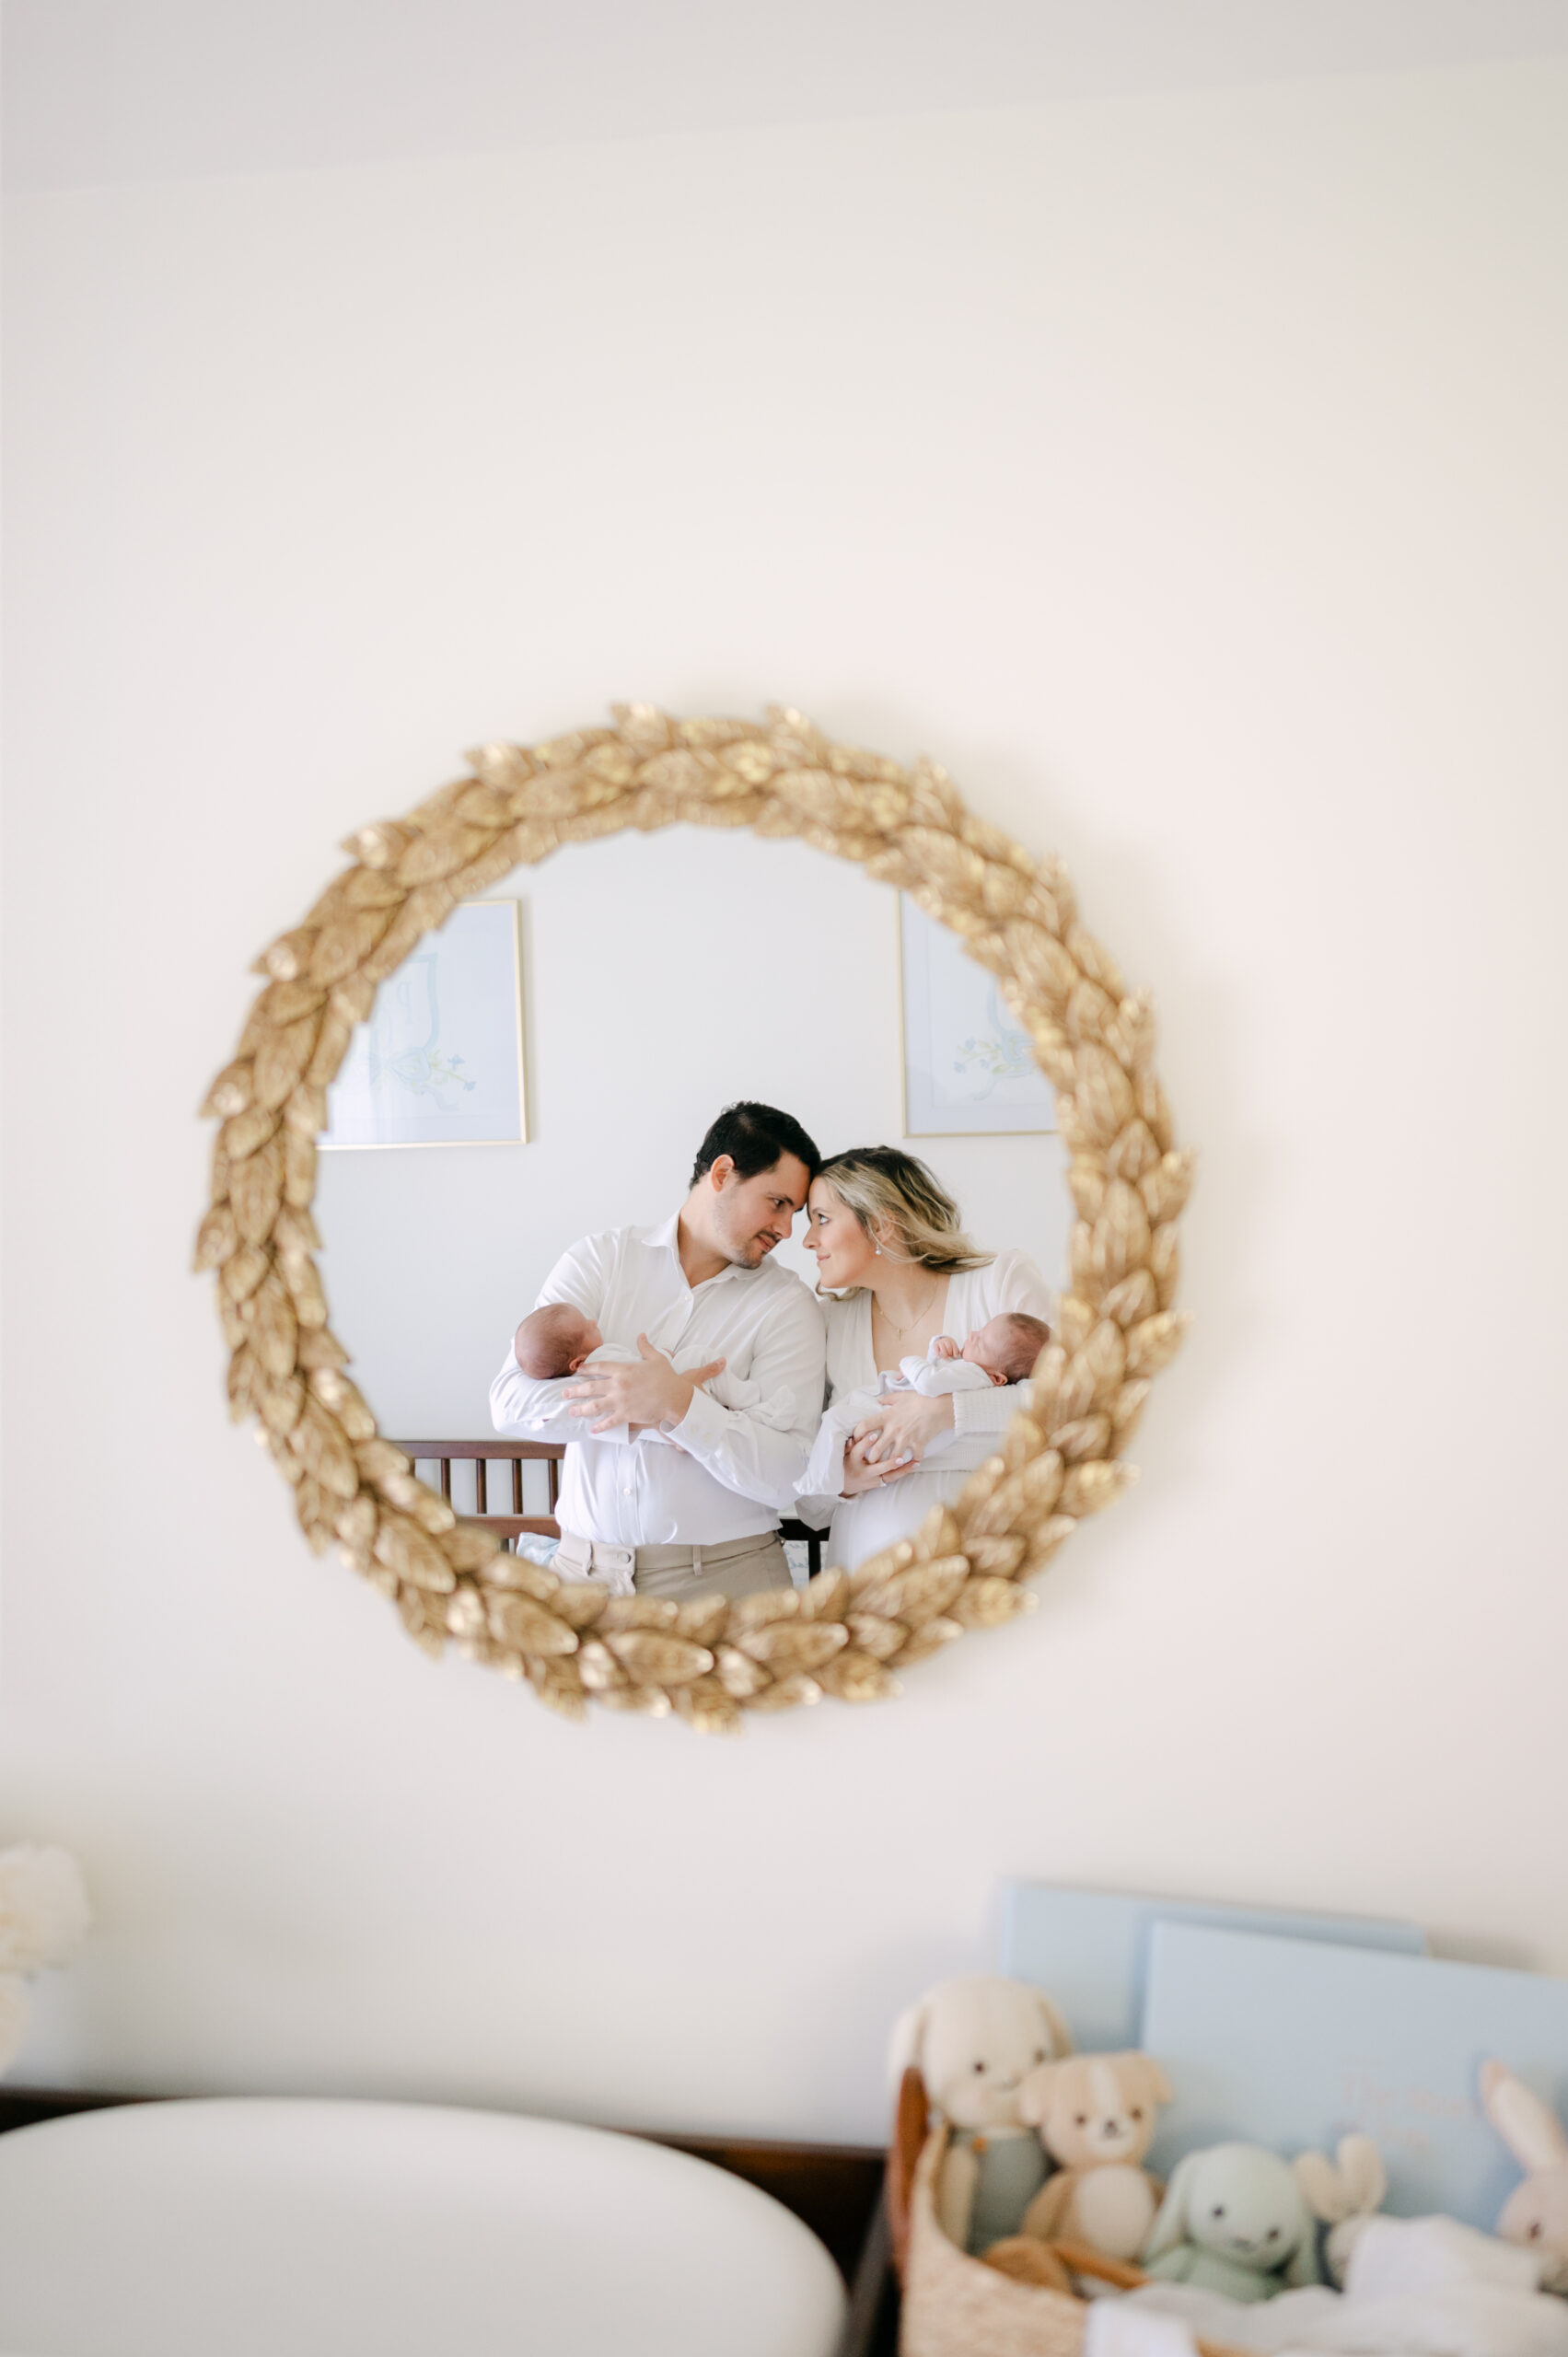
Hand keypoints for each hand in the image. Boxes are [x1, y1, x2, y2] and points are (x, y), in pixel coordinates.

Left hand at [565, 1335, 724, 1434]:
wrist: (675, 1397)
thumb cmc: (667, 1377)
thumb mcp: (656, 1358)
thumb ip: (645, 1347)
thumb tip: (641, 1335)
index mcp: (624, 1370)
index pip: (599, 1367)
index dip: (586, 1369)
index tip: (578, 1371)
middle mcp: (618, 1385)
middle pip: (591, 1387)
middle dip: (575, 1390)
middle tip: (564, 1394)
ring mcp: (620, 1401)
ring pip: (594, 1405)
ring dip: (581, 1409)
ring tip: (571, 1411)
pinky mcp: (626, 1415)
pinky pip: (609, 1421)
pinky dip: (600, 1426)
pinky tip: (592, 1429)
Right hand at [839, 1429, 915, 1496]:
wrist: (845, 1484)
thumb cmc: (847, 1462)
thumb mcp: (845, 1453)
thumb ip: (851, 1444)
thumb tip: (855, 1434)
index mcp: (853, 1461)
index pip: (859, 1452)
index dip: (865, 1443)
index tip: (874, 1434)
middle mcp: (864, 1472)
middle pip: (877, 1469)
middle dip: (889, 1464)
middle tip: (900, 1457)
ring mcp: (872, 1479)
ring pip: (889, 1476)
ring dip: (902, 1469)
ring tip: (914, 1463)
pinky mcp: (879, 1483)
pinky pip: (893, 1478)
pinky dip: (904, 1471)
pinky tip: (914, 1464)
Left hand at [850, 1390, 953, 1465]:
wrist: (939, 1406)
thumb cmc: (921, 1399)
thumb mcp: (902, 1396)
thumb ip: (888, 1399)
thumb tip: (878, 1400)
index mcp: (887, 1417)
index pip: (864, 1426)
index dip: (857, 1434)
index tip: (856, 1439)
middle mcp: (894, 1430)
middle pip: (876, 1450)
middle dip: (871, 1458)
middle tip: (871, 1460)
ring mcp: (906, 1439)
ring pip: (892, 1458)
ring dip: (890, 1463)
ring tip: (889, 1465)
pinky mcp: (918, 1444)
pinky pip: (914, 1458)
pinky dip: (913, 1462)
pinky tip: (913, 1462)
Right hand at [931, 1335, 960, 1359]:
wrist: (940, 1342)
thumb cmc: (948, 1347)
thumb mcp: (952, 1347)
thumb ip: (955, 1352)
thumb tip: (956, 1356)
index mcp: (952, 1341)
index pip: (954, 1346)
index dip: (955, 1352)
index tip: (955, 1356)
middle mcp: (946, 1340)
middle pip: (949, 1347)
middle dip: (950, 1353)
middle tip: (949, 1356)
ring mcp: (940, 1341)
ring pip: (943, 1348)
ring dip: (945, 1354)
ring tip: (946, 1358)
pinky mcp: (935, 1344)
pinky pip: (936, 1349)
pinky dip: (938, 1354)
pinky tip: (939, 1357)